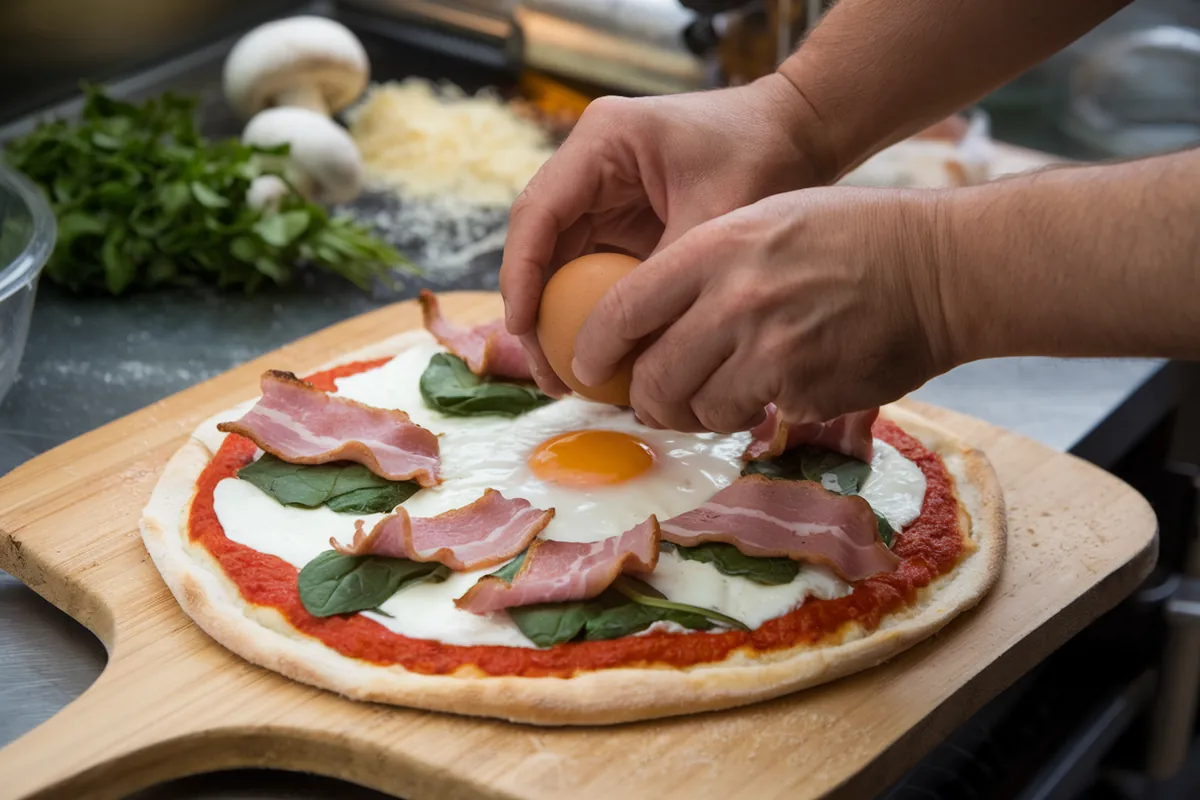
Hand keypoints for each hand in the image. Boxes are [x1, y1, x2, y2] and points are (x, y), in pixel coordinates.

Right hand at [499, 74, 834, 393]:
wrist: (799, 132)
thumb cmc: (763, 155)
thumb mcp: (714, 218)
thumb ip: (665, 275)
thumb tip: (628, 346)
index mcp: (602, 142)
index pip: (538, 212)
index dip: (521, 274)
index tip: (523, 328)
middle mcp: (591, 164)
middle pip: (540, 243)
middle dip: (536, 311)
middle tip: (549, 374)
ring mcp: (604, 192)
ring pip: (560, 263)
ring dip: (559, 319)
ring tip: (568, 378)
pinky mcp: (622, 219)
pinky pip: (592, 271)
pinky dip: (593, 313)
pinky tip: (603, 359)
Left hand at [570, 187, 953, 431]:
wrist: (939, 267)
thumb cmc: (852, 235)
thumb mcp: (767, 218)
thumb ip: (704, 262)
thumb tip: (648, 315)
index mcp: (717, 249)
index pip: (623, 309)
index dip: (594, 347)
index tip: (587, 364)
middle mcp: (735, 301)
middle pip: (652, 377)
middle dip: (645, 398)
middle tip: (652, 399)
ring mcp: (770, 351)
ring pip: (696, 409)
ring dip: (698, 412)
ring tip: (718, 393)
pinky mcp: (803, 392)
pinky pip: (748, 420)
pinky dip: (750, 415)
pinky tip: (771, 390)